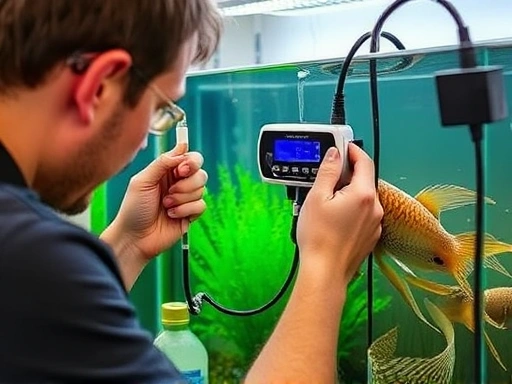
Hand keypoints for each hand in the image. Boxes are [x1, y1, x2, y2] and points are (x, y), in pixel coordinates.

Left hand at [102, 143, 206, 263]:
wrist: (135, 237)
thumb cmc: (134, 208)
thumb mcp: (142, 181)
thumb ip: (162, 163)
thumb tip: (182, 147)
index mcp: (167, 171)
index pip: (190, 157)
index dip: (191, 161)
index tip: (181, 170)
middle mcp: (178, 183)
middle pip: (200, 172)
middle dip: (187, 182)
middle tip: (171, 190)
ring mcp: (186, 198)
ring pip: (201, 189)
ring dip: (182, 198)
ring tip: (166, 205)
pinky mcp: (191, 214)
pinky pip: (201, 205)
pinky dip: (185, 210)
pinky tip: (171, 215)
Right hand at [297, 143, 382, 282]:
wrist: (324, 272)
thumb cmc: (319, 238)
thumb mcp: (316, 197)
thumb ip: (328, 171)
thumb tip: (334, 155)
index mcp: (363, 195)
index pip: (364, 161)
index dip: (352, 150)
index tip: (341, 146)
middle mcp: (374, 208)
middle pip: (363, 180)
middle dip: (346, 173)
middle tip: (326, 174)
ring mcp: (374, 224)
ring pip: (362, 198)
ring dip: (347, 192)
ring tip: (325, 200)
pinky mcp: (369, 236)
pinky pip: (362, 214)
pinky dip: (350, 209)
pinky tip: (333, 216)